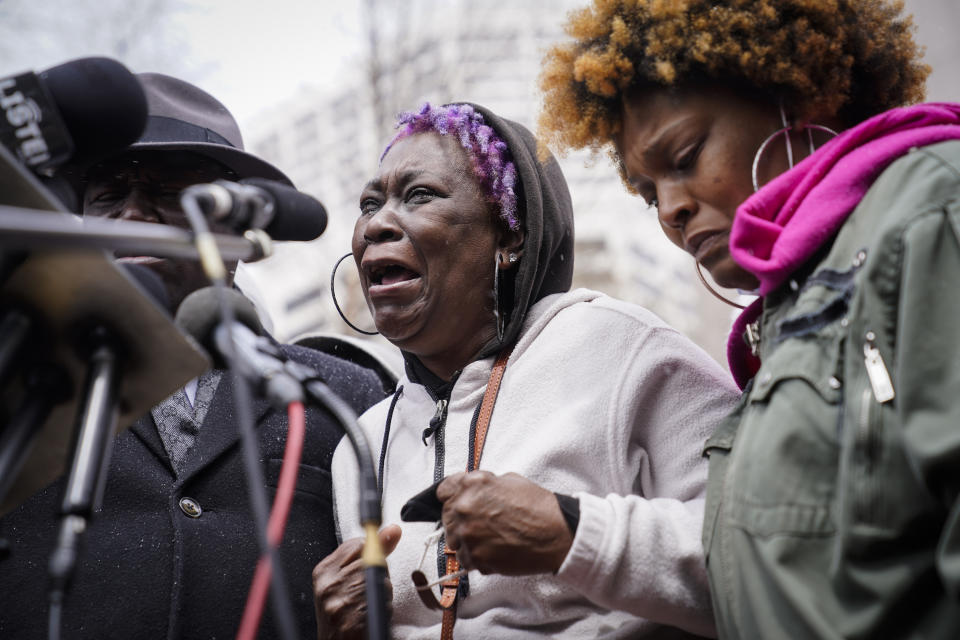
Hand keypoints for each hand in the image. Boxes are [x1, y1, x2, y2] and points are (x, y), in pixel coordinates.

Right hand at [312, 524, 401, 639]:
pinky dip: (384, 608)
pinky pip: (382, 600)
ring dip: (382, 593)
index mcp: (323, 571)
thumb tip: (393, 530)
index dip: (370, 556)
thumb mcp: (351, 579)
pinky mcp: (351, 619)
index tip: (367, 570)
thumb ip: (373, 552)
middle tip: (366, 594)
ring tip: (367, 606)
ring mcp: (338, 602)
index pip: (356, 544)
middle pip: (371, 559)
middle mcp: (327, 584)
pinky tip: (370, 616)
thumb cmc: (344, 614)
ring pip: (380, 580)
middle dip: (377, 575)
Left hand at [436, 471, 572, 575]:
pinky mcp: (476, 557)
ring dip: (466, 540)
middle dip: (461, 520)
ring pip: (453, 540)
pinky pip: (465, 559)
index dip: (453, 497)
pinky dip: (476, 557)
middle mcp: (465, 507)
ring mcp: (468, 534)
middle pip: (446, 516)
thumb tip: (472, 491)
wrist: (556, 533)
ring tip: (490, 539)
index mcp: (472, 484)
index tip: (458, 503)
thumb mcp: (509, 480)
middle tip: (481, 524)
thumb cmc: (538, 507)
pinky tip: (494, 550)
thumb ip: (484, 485)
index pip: (444, 490)